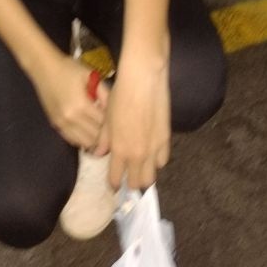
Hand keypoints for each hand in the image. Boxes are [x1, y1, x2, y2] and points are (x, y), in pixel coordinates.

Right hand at [32, 54, 108, 148]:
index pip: (103, 124)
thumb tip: (114, 109)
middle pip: (95, 137)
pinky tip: (87, 129)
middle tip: (109, 124)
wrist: (44, 68)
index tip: (117, 118)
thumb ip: (104, 93)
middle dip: (105, 133)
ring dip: (94, 138)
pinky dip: (82, 138)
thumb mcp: (90, 75)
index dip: (112, 123)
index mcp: (81, 105)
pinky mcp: (55, 125)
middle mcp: (71, 118)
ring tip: (99, 128)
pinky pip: (72, 140)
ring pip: (84, 143)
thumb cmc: (69, 68)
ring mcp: (61, 123)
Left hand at [98, 61, 170, 189]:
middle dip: (132, 184)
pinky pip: (162, 161)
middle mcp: (137, 154)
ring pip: (152, 176)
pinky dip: (157, 161)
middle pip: (138, 183)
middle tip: (129, 178)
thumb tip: (99, 153)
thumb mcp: (107, 119)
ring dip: (146, 175)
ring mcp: (153, 149)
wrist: (143, 81)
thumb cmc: (120, 97)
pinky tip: (152, 154)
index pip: (116, 178)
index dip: (114, 184)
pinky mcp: (166, 140)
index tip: (114, 185)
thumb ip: (104, 140)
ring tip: (141, 169)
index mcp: (119, 150)